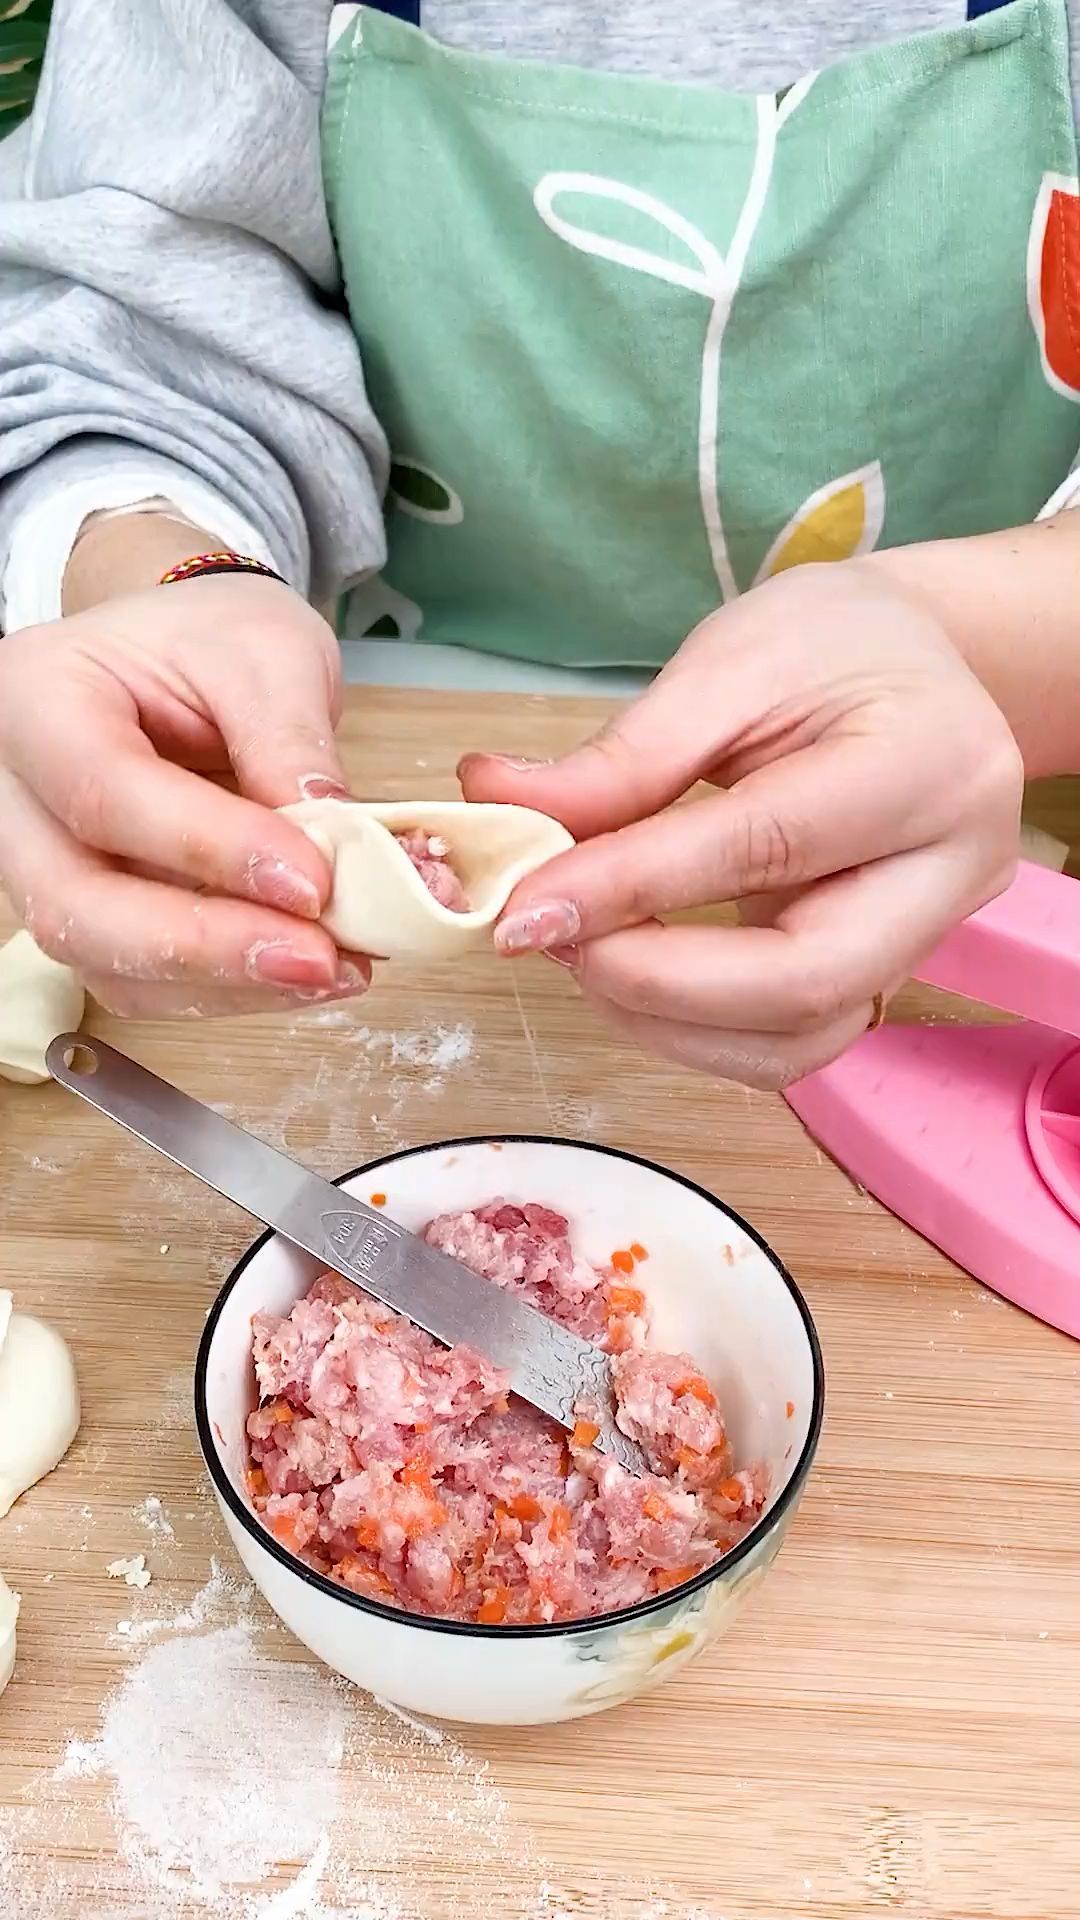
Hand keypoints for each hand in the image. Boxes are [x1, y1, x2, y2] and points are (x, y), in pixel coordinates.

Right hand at [0, 573, 370, 1017]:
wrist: (189, 656)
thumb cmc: (212, 640)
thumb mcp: (268, 652)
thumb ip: (291, 740)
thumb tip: (335, 847)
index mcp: (38, 697)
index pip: (106, 792)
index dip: (209, 849)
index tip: (312, 881)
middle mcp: (15, 792)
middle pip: (76, 904)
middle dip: (206, 947)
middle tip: (319, 956)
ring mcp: (41, 864)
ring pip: (106, 960)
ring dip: (227, 982)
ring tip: (335, 966)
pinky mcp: (88, 915)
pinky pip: (140, 981)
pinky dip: (227, 987)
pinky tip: (305, 969)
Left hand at [461, 561, 1023, 1088]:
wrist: (924, 669)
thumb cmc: (835, 646)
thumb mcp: (732, 662)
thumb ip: (626, 755)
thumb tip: (497, 806)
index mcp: (930, 763)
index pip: (768, 846)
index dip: (634, 885)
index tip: (523, 903)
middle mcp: (951, 872)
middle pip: (802, 985)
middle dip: (650, 981)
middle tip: (545, 934)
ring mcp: (926, 942)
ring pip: (793, 1044)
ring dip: (659, 1020)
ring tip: (578, 945)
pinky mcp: (882, 981)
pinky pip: (785, 1046)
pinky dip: (688, 1029)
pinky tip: (627, 968)